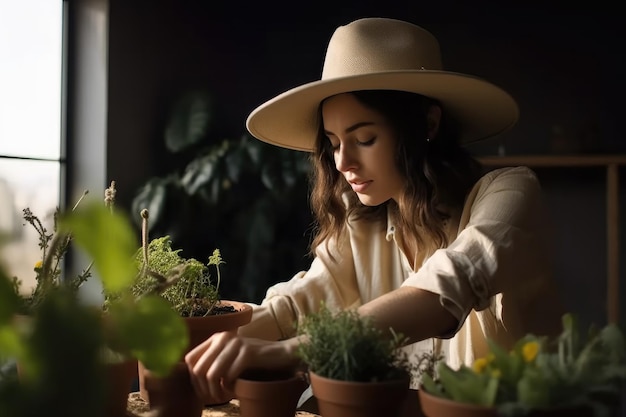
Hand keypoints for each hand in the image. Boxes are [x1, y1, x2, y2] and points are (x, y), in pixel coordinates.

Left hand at [185, 330, 300, 402]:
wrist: (283, 354)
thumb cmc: (256, 360)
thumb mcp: (231, 357)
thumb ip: (214, 362)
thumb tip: (193, 379)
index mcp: (216, 338)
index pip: (189, 359)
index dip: (192, 379)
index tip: (203, 392)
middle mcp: (223, 337)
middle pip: (198, 369)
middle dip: (203, 389)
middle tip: (214, 399)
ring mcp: (235, 344)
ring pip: (211, 374)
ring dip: (215, 392)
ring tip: (223, 398)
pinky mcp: (248, 353)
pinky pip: (229, 376)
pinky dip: (230, 388)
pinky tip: (235, 391)